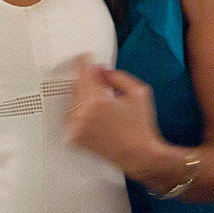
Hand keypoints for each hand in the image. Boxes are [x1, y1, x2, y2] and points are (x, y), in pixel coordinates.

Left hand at [65, 54, 164, 175]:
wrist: (139, 154)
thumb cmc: (141, 125)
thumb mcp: (138, 92)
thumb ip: (118, 76)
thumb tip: (101, 70)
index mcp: (96, 102)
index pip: (83, 74)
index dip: (84, 63)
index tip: (85, 57)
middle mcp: (82, 115)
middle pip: (77, 86)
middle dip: (87, 80)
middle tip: (100, 80)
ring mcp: (76, 128)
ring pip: (73, 101)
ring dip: (84, 96)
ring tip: (103, 103)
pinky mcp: (74, 138)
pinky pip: (73, 116)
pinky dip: (81, 111)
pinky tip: (97, 115)